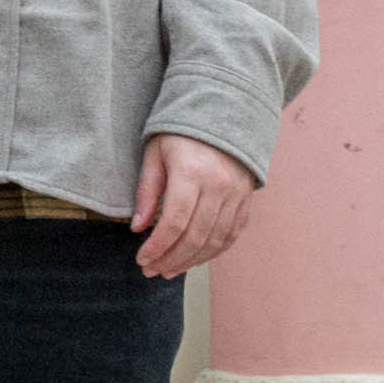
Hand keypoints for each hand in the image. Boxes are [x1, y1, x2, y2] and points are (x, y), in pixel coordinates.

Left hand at [131, 133, 258, 280]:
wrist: (225, 112)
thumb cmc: (182, 132)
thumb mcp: (156, 153)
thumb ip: (147, 191)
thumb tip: (137, 228)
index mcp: (192, 172)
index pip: (174, 222)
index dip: (157, 247)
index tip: (142, 259)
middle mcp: (219, 186)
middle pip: (195, 236)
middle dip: (171, 259)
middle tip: (152, 270)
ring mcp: (237, 194)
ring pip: (214, 240)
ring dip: (191, 261)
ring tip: (170, 270)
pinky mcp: (246, 199)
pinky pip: (231, 234)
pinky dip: (212, 252)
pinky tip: (194, 259)